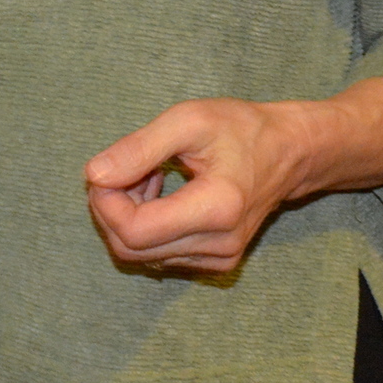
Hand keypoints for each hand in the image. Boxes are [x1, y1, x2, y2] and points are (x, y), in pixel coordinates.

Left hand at [83, 98, 306, 274]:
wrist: (288, 152)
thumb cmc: (239, 129)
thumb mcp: (187, 120)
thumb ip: (138, 148)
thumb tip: (94, 176)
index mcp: (217, 209)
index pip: (133, 231)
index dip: (105, 201)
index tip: (108, 167)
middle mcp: (220, 244)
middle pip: (130, 247)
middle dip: (111, 207)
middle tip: (127, 167)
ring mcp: (219, 258)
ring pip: (139, 253)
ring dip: (127, 215)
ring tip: (149, 175)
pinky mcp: (216, 262)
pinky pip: (158, 253)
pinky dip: (146, 225)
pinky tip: (162, 193)